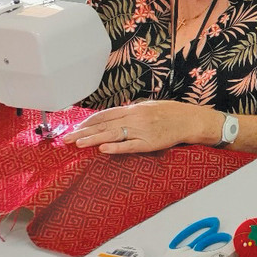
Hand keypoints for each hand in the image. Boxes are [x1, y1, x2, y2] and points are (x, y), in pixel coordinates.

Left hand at [62, 100, 214, 153]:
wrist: (190, 120)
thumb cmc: (172, 113)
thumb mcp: (150, 106)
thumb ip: (132, 111)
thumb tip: (116, 115)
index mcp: (134, 108)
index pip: (105, 114)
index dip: (88, 121)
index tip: (75, 127)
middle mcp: (135, 118)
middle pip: (104, 125)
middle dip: (83, 132)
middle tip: (66, 139)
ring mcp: (141, 131)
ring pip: (112, 135)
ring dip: (93, 140)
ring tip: (77, 144)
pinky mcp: (148, 143)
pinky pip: (128, 146)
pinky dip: (115, 148)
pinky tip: (102, 150)